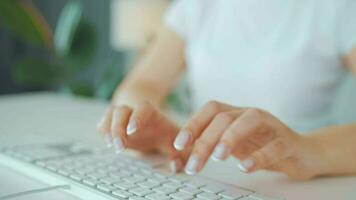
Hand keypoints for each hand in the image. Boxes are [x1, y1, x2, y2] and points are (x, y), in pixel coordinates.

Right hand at [97, 101, 189, 171]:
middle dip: (118, 128)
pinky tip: (106, 140)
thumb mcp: (173, 142)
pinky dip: (103, 131)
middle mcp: (133, 111)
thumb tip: (176, 166)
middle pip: (121, 111)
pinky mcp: (112, 124)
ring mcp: (121, 117)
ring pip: (110, 114)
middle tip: (119, 147)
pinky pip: (103, 123)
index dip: (137, 117)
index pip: (142, 108)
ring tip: (110, 145)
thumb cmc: (164, 134)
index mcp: (150, 112)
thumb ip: (178, 154)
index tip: (132, 130)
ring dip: (108, 129)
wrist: (151, 125)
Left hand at [173, 101, 320, 179]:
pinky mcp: (287, 142)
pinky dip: (259, 156)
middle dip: (205, 141)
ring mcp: (271, 126)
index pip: (211, 109)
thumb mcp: (233, 145)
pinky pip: (274, 145)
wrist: (302, 152)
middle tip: (194, 166)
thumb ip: (210, 147)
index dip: (193, 124)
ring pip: (249, 121)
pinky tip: (246, 167)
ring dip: (231, 137)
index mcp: (236, 113)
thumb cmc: (262, 146)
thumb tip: (181, 158)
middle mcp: (252, 115)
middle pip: (224, 118)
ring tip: (218, 158)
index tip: (180, 145)